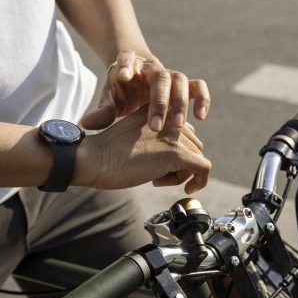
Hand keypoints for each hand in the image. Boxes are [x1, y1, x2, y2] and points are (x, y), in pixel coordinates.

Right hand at [73, 106, 210, 193]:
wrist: (94, 159)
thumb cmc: (108, 153)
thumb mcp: (135, 135)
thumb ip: (156, 138)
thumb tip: (176, 157)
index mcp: (158, 110)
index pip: (183, 132)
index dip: (174, 153)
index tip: (156, 164)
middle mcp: (169, 118)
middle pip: (194, 145)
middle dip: (180, 165)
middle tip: (157, 176)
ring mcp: (174, 135)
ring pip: (198, 157)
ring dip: (183, 174)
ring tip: (158, 179)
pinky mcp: (176, 153)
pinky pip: (203, 168)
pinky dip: (199, 181)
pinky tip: (185, 187)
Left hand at [81, 51, 210, 131]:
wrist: (137, 80)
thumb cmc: (121, 91)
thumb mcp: (110, 100)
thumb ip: (102, 112)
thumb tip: (85, 124)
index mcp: (130, 66)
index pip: (128, 59)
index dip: (126, 65)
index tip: (123, 76)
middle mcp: (153, 68)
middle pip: (160, 77)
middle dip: (159, 101)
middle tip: (156, 126)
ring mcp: (170, 75)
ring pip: (181, 81)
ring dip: (181, 103)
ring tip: (178, 126)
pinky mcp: (185, 85)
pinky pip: (198, 87)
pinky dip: (202, 99)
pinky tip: (200, 118)